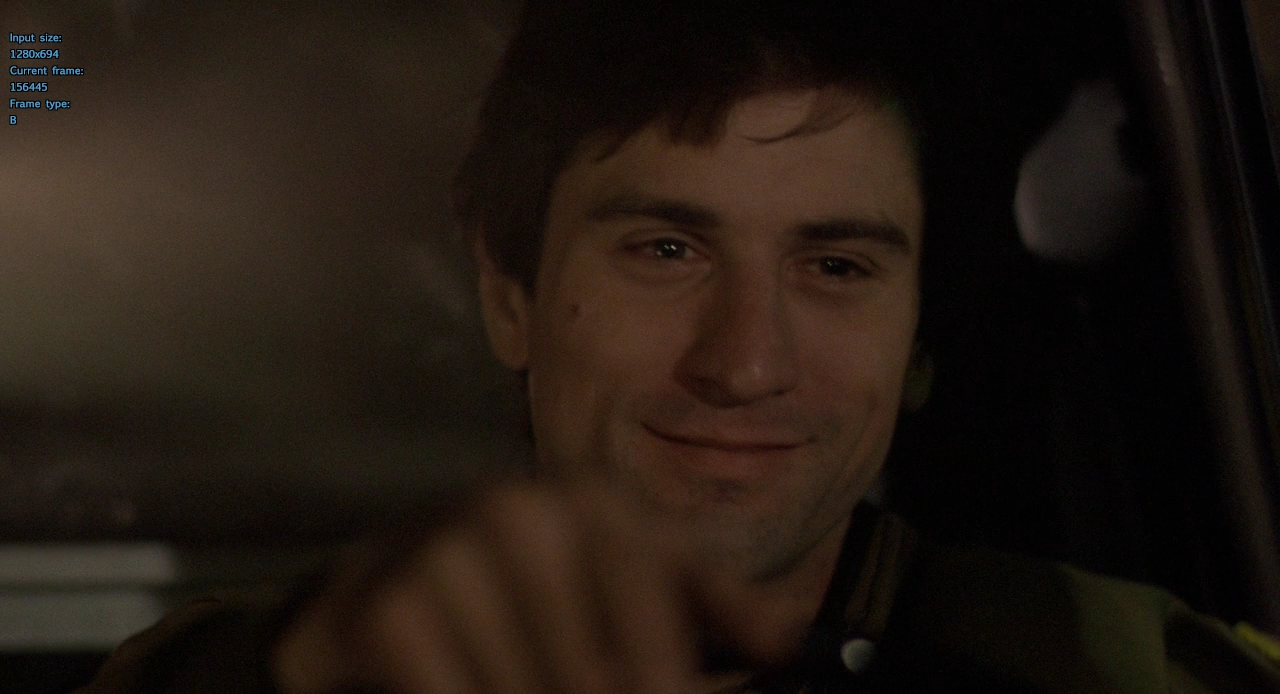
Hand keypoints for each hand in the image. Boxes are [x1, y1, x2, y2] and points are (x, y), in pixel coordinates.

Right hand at [272, 481, 791, 692]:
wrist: (396, 573)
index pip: (650, 630)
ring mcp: (447, 555)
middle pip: (589, 679)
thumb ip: (714, 600)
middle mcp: (520, 515)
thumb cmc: (534, 583)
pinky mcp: (387, 606)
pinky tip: (472, 692)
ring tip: (535, 690)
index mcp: (594, 507)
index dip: (660, 687)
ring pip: (522, 693)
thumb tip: (787, 641)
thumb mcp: (634, 571)